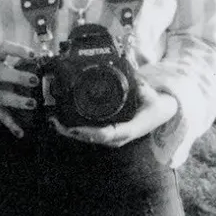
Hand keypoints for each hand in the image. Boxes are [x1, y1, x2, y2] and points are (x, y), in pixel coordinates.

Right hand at [0, 42, 39, 138]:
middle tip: (34, 80)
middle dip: (18, 76)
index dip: (17, 50)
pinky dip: (11, 125)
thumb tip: (46, 60)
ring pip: (1, 96)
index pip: (3, 49)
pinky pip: (2, 116)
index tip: (32, 54)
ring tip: (32, 103)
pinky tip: (21, 132)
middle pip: (0, 73)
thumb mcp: (1, 64)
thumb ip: (19, 62)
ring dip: (17, 100)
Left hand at [50, 81, 178, 147]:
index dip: (88, 132)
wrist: (161, 113)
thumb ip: (142, 86)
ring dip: (71, 132)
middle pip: (91, 139)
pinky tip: (64, 124)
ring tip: (54, 122)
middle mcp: (119, 137)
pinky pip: (91, 135)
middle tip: (55, 122)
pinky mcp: (109, 134)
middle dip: (72, 132)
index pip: (105, 135)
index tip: (73, 127)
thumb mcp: (151, 95)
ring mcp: (113, 138)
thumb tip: (133, 76)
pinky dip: (76, 130)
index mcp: (128, 129)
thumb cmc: (154, 104)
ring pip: (89, 138)